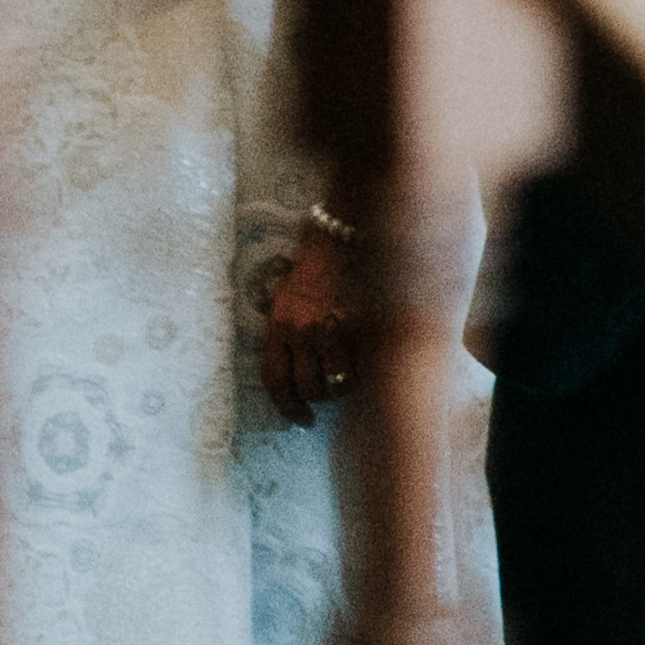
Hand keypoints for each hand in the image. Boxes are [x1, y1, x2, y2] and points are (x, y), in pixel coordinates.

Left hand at [257, 216, 359, 425]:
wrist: (348, 226)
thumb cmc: (318, 259)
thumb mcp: (289, 295)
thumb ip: (286, 332)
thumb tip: (292, 375)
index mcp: (280, 321)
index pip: (275, 381)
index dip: (288, 407)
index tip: (302, 418)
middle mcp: (304, 328)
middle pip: (309, 388)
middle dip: (319, 395)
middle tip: (330, 387)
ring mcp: (336, 327)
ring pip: (338, 383)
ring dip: (344, 385)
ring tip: (351, 373)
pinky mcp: (366, 324)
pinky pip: (365, 367)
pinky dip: (367, 372)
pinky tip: (369, 361)